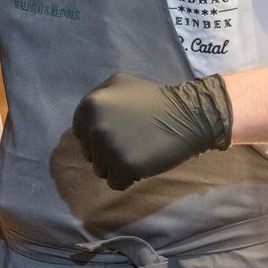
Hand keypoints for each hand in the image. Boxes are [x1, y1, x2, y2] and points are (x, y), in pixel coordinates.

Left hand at [71, 71, 231, 189]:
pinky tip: (143, 164)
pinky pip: (115, 183)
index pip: (80, 134)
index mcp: (89, 106)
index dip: (97, 137)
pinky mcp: (124, 167)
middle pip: (90, 154)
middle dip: (106, 153)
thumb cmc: (153, 100)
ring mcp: (108, 148)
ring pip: (101, 170)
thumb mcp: (118, 84)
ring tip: (138, 152)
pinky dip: (127, 179)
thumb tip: (85, 122)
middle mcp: (94, 127)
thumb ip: (97, 99)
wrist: (187, 116)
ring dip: (117, 166)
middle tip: (131, 142)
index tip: (117, 134)